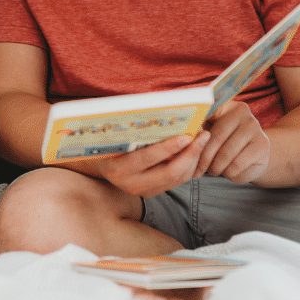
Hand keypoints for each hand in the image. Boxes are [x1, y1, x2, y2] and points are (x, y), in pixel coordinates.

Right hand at [83, 131, 210, 198]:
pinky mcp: (152, 192)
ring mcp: (142, 191)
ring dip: (193, 159)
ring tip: (202, 140)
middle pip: (169, 172)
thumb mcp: (115, 134)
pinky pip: (176, 181)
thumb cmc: (106, 142)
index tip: (186, 135)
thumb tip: (159, 107)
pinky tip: (194, 151)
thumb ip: (134, 127)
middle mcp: (130, 184)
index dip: (169, 147)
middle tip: (203, 135)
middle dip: (190, 154)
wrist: (97, 164)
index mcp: (118, 168)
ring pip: (177, 178)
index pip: (147, 158)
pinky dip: (188, 166)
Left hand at [194, 101, 269, 183]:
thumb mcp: (212, 133)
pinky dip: (229, 173)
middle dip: (204, 157)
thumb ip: (200, 131)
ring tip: (212, 171)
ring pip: (227, 154)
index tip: (187, 147)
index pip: (207, 118)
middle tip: (197, 170)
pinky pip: (238, 165)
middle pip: (216, 137)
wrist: (255, 155)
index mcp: (228, 106)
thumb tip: (186, 136)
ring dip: (216, 168)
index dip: (196, 134)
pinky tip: (228, 172)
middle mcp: (244, 114)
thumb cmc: (227, 143)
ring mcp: (256, 128)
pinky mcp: (262, 146)